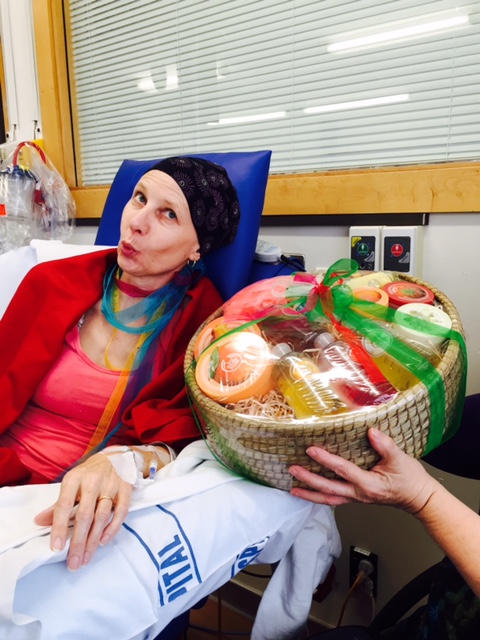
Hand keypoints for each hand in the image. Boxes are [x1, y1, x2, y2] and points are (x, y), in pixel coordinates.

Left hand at [34, 453, 132, 570]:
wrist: (116, 456)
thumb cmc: (89, 474)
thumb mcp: (71, 484)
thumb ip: (57, 505)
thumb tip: (39, 522)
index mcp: (74, 478)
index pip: (64, 505)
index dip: (59, 527)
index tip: (56, 548)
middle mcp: (92, 480)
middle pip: (84, 515)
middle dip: (78, 541)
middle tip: (73, 562)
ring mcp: (111, 484)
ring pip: (102, 516)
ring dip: (93, 540)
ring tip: (85, 558)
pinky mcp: (126, 488)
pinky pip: (121, 512)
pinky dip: (112, 528)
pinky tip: (103, 542)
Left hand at [289, 428, 438, 513]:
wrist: (419, 499)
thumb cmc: (410, 480)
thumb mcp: (401, 460)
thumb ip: (386, 446)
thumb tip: (371, 432)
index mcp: (368, 484)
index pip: (343, 470)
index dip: (326, 460)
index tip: (311, 450)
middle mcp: (359, 494)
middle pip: (329, 489)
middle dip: (309, 480)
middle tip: (292, 469)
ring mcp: (356, 498)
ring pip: (329, 499)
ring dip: (310, 493)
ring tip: (293, 488)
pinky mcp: (357, 498)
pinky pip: (335, 499)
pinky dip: (320, 496)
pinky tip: (310, 492)